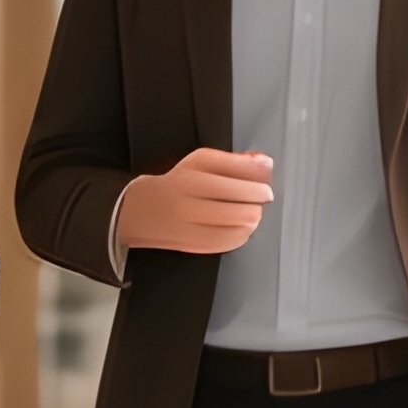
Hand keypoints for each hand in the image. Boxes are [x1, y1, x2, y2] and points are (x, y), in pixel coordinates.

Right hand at [117, 149, 273, 255]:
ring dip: (252, 218)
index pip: (236, 178)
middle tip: (261, 196)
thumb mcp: (202, 161)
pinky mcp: (194, 245)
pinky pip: (228, 243)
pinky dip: (242, 234)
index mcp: (193, 175)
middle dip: (257, 201)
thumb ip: (236, 161)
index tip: (264, 181)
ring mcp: (191, 226)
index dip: (259, 181)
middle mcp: (190, 202)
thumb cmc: (178, 183)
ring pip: (237, 226)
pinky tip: (241, 227)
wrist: (142, 210)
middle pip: (240, 205)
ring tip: (250, 210)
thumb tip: (265, 163)